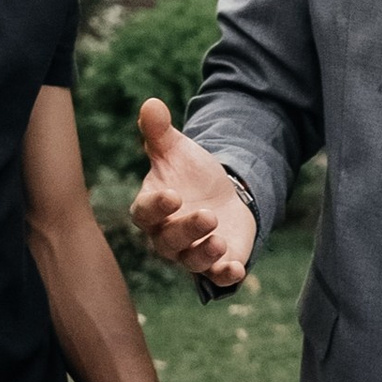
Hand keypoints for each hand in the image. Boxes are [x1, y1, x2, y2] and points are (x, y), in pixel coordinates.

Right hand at [131, 99, 253, 288]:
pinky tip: (236, 270)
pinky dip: (225, 275)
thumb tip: (151, 104)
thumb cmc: (189, 174)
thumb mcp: (176, 150)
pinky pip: (217, 277)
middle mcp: (167, 236)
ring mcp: (191, 253)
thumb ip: (159, 132)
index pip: (145, 212)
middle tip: (207, 215)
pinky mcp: (216, 264)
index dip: (156, 206)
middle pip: (169, 241)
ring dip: (204, 254)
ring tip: (219, 240)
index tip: (172, 195)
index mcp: (151, 209)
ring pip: (192, 261)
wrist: (221, 193)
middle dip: (187, 230)